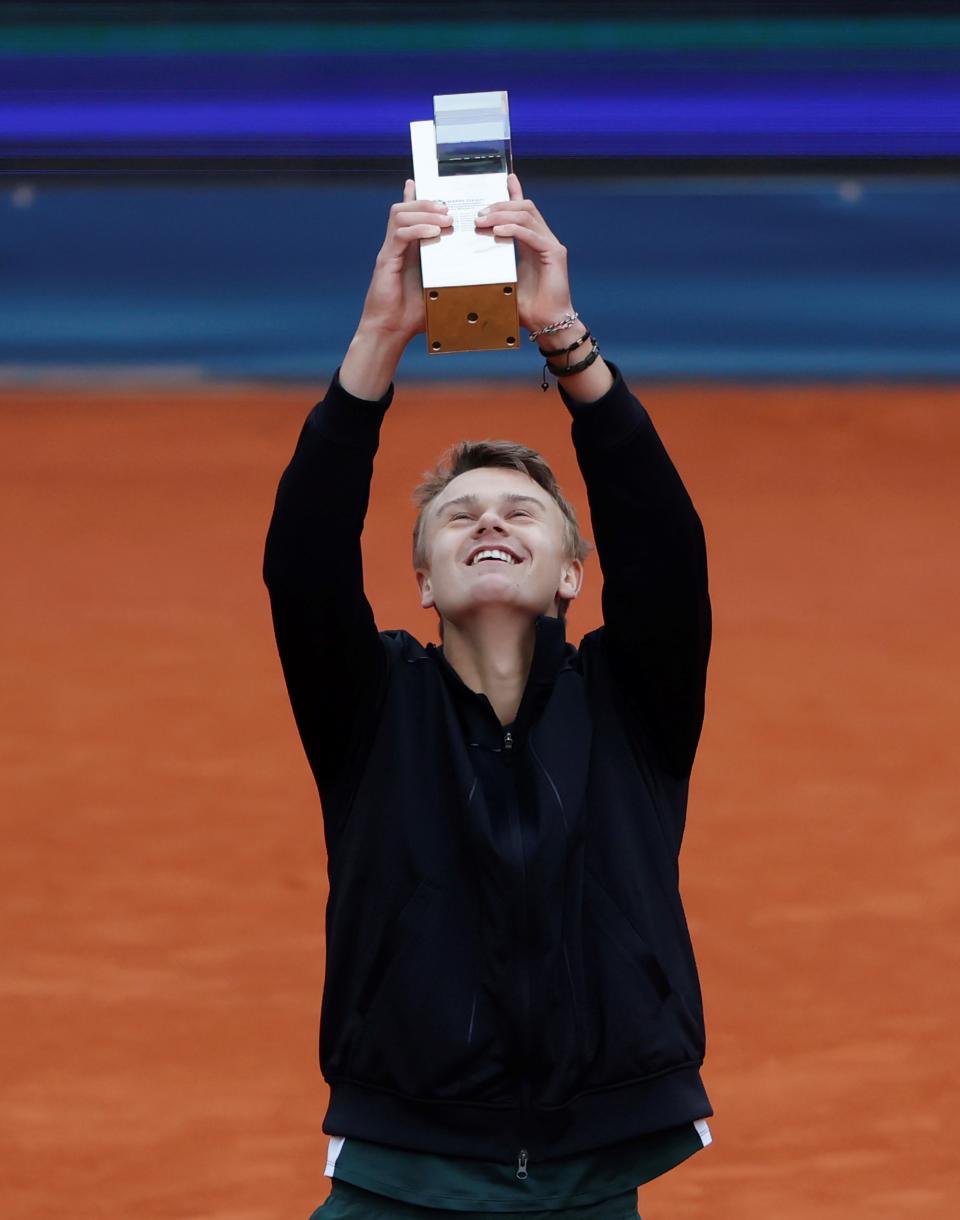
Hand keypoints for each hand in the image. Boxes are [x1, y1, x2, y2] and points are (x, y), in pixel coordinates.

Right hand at [356, 180, 452, 344]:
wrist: (390, 332)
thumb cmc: (415, 315)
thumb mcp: (439, 289)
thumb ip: (451, 275)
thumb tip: (475, 272)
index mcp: (409, 249)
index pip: (413, 215)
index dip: (423, 199)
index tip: (444, 192)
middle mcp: (397, 245)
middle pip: (405, 208)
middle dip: (428, 203)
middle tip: (450, 208)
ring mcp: (390, 251)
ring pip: (400, 215)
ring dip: (424, 212)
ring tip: (445, 218)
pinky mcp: (386, 260)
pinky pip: (400, 234)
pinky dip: (417, 229)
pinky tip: (434, 232)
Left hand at [473, 174, 573, 333]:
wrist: (547, 325)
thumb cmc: (526, 308)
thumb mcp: (503, 279)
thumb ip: (492, 265)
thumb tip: (469, 260)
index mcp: (532, 243)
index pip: (522, 211)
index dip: (513, 193)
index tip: (504, 180)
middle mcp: (544, 238)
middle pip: (523, 206)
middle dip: (499, 205)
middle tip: (477, 213)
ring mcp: (551, 244)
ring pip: (527, 215)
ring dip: (502, 215)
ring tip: (482, 221)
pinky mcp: (555, 253)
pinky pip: (531, 234)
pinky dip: (513, 230)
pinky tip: (497, 233)